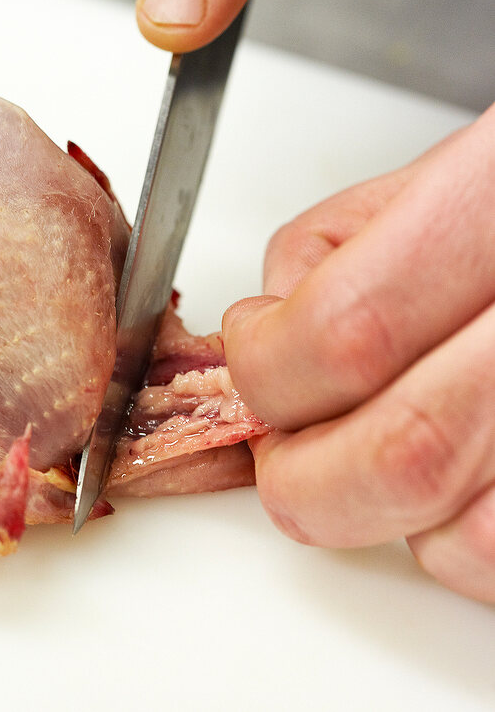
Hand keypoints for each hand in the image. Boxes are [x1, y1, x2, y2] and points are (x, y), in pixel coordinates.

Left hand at [220, 106, 494, 601]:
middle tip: (280, 443)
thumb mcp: (435, 170)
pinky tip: (449, 471)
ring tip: (380, 441)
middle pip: (402, 456)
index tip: (253, 352)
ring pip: (460, 539)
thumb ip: (330, 247)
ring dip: (381, 511)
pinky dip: (451, 542)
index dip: (268, 364)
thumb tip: (266, 332)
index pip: (348, 329)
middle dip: (300, 475)